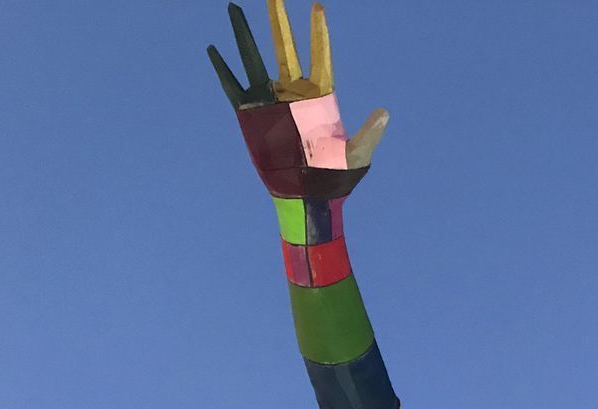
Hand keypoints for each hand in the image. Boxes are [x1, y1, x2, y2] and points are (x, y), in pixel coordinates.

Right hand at [207, 1, 387, 198]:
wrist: (308, 199)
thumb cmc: (336, 178)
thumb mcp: (357, 155)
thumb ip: (369, 134)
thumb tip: (384, 113)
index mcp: (321, 97)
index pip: (319, 57)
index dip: (318, 33)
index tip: (317, 6)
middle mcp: (295, 93)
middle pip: (285, 49)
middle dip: (279, 22)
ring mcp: (272, 102)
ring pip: (255, 59)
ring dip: (244, 34)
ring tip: (235, 8)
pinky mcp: (252, 116)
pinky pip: (233, 86)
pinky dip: (223, 68)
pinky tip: (213, 49)